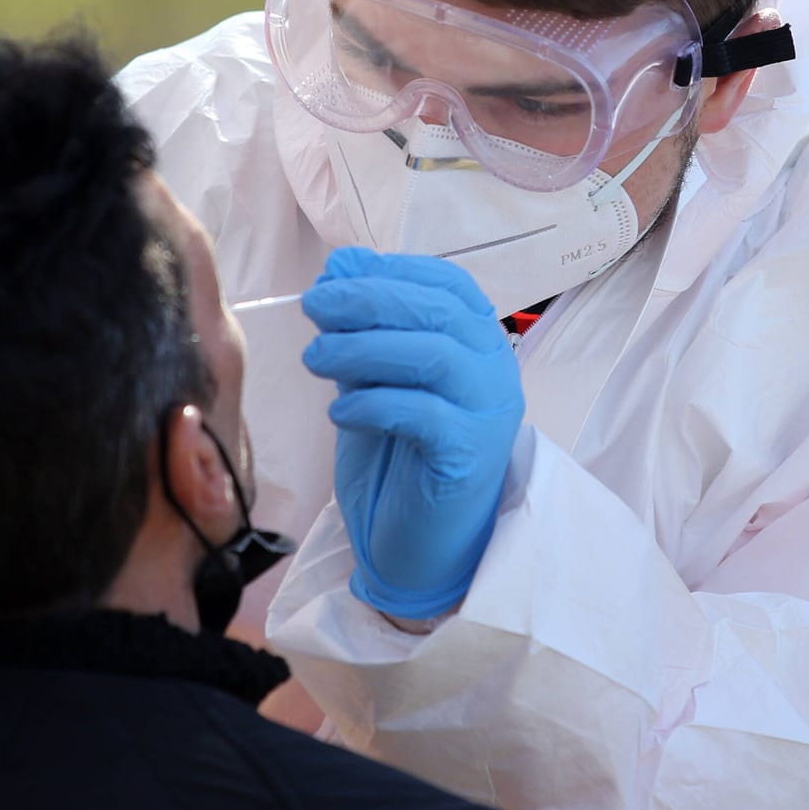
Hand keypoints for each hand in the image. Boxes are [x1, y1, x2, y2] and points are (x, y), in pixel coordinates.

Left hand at [302, 247, 523, 618]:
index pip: (445, 282)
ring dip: (363, 349)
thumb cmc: (400, 454)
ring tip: (315, 359)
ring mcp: (489, 411)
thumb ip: (364, 328)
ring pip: (432, 356)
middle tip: (314, 307)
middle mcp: (495, 367)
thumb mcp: (374, 378)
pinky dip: (374, 404)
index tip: (334, 276)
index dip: (388, 270)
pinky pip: (423, 414)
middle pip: (436, 312)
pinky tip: (340, 414)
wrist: (425, 543)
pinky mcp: (470, 455)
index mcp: (477, 339)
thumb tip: (339, 265)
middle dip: (367, 300)